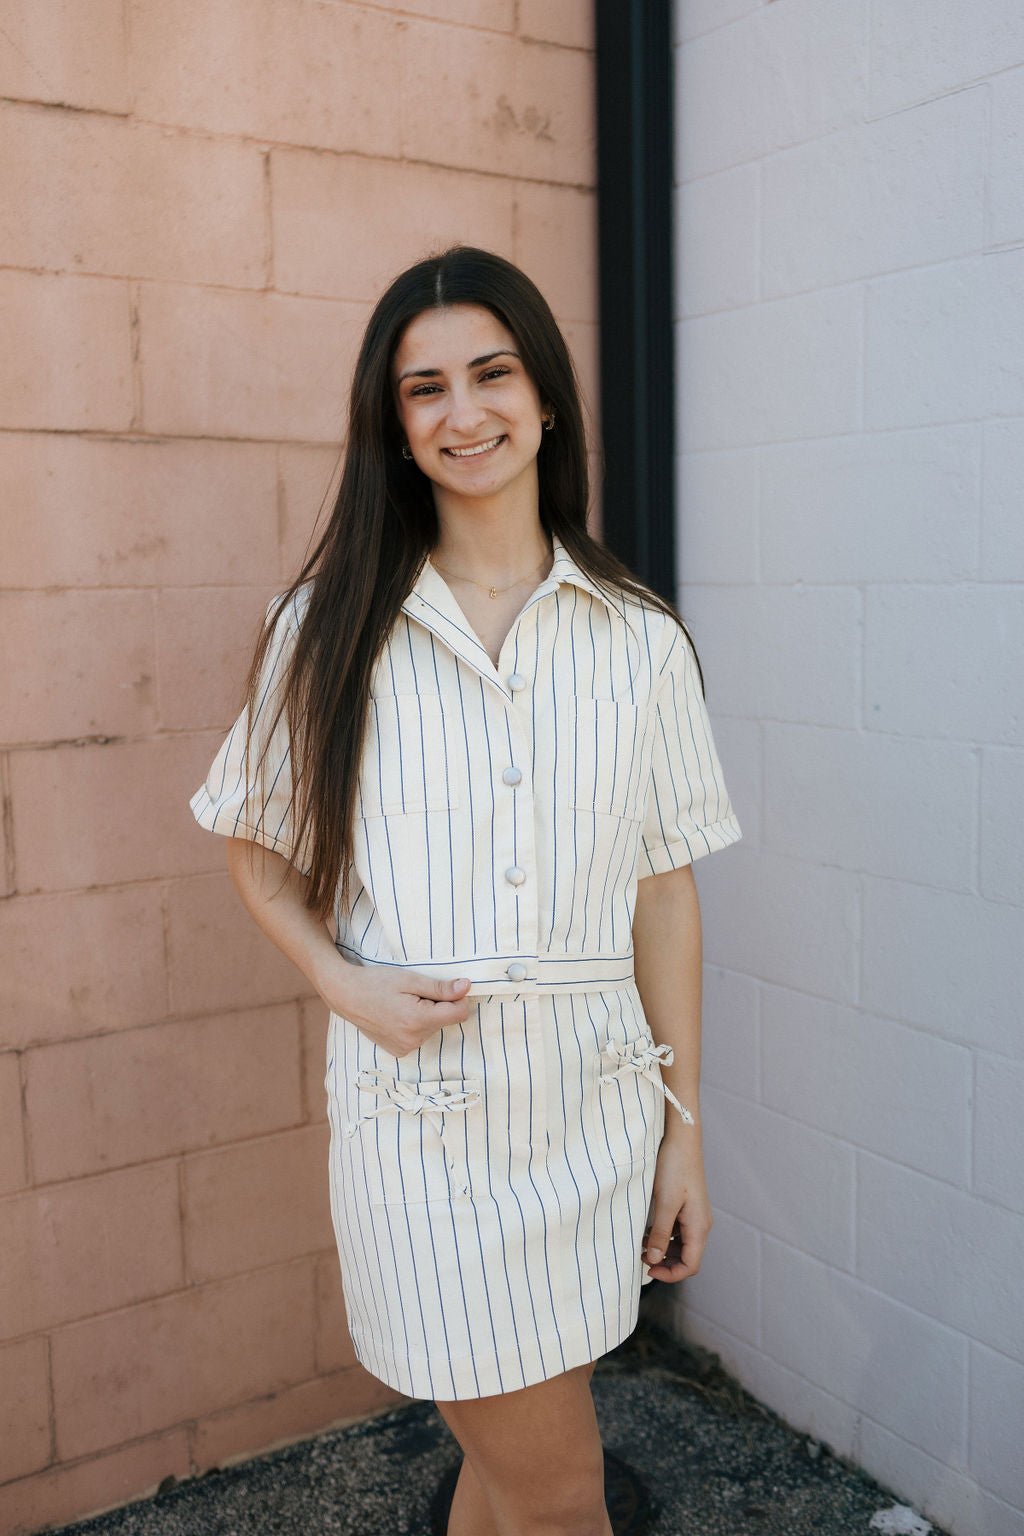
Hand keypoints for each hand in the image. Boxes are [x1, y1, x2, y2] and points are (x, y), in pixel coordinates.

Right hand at [316, 957, 473, 1058]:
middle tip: (413, 993)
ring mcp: (405, 1048)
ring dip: (426, 1015)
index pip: (460, 1013)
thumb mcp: (411, 979)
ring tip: (402, 1003)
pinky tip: (397, 1015)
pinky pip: (419, 1036)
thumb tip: (467, 987)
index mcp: (418, 1020)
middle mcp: (414, 1040)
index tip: (445, 987)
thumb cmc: (377, 982)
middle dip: (437, 1005)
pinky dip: (415, 1025)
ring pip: (432, 1028)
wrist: (346, 995)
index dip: (458, 998)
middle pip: (445, 1020)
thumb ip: (441, 988)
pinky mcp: (398, 1051)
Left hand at [642, 1135, 712, 1282]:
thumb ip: (659, 1233)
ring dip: (663, 1250)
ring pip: (681, 1245)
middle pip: (687, 1258)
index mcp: (699, 1227)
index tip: (648, 1270)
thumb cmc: (675, 1166)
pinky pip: (677, 1230)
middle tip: (641, 1260)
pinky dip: (663, 1236)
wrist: (681, 1138)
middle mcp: (700, 1224)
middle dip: (665, 1264)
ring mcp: (694, 1215)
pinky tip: (647, 1231)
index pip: (690, 1266)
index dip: (670, 1274)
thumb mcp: (664, 1202)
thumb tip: (653, 1259)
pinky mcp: (687, 1206)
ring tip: (641, 1246)